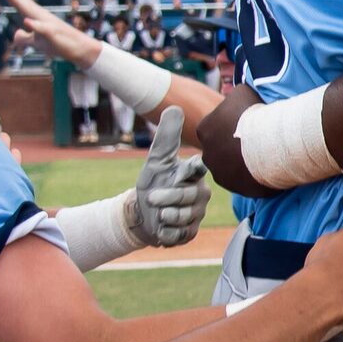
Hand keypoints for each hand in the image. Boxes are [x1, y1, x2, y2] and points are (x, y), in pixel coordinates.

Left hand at [0, 0, 101, 69]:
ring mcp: (47, 24)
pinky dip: (34, 25)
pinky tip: (27, 21)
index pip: (17, 1)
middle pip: (21, 1)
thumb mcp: (37, 42)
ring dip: (19, 1)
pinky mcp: (53, 34)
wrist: (80, 48)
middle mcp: (40, 15)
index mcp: (35, 16)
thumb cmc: (59, 43)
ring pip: (30, 10)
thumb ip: (25, 37)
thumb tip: (15, 34)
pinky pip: (42, 29)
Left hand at [128, 107, 209, 246]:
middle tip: (151, 198)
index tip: (194, 165)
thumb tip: (174, 107)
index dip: (194, 168)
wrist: (142, 213)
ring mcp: (197, 214)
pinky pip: (181, 234)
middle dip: (166, 197)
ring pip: (184, 217)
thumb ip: (167, 137)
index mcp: (193, 174)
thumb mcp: (156, 160)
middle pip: (186, 196)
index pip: (198, 169)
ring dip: (164, 216)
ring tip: (157, 214)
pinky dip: (166, 232)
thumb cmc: (153, 182)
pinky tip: (160, 228)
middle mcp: (199, 193)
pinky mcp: (190, 232)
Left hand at [194, 83, 269, 195]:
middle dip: (235, 145)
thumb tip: (235, 100)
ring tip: (264, 154)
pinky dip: (254, 176)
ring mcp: (220, 173)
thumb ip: (233, 98)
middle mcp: (206, 154)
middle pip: (221, 149)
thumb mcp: (241, 93)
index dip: (233, 124)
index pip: (215, 127)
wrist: (269, 144)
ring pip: (232, 167)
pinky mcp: (236, 188)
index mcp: (204, 130)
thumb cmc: (254, 114)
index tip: (248, 123)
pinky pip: (245, 181)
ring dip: (244, 162)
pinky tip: (267, 167)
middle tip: (256, 140)